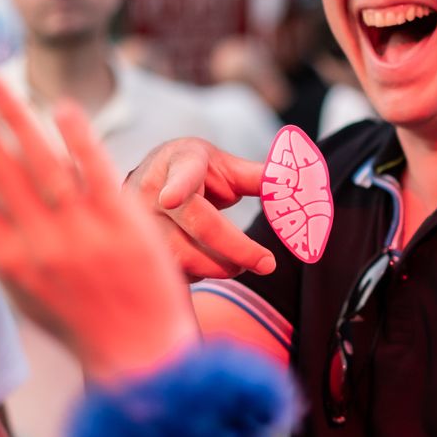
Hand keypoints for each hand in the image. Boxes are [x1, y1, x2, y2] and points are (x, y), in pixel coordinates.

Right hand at [0, 67, 196, 383]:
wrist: (141, 355)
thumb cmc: (79, 317)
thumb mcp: (25, 290)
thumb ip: (0, 243)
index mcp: (8, 261)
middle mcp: (39, 246)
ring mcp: (83, 235)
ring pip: (41, 163)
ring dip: (13, 115)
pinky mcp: (126, 227)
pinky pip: (98, 174)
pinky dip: (78, 140)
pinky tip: (60, 106)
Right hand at [125, 137, 274, 281]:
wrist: (151, 180)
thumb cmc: (195, 172)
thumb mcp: (224, 166)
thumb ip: (260, 177)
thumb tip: (296, 185)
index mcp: (179, 162)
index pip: (181, 173)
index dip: (177, 186)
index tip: (171, 198)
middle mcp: (153, 191)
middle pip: (197, 225)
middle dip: (236, 249)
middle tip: (266, 263)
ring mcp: (141, 222)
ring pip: (182, 256)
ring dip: (218, 267)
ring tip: (238, 264)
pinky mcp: (140, 248)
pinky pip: (173, 272)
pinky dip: (199, 274)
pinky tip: (208, 265)